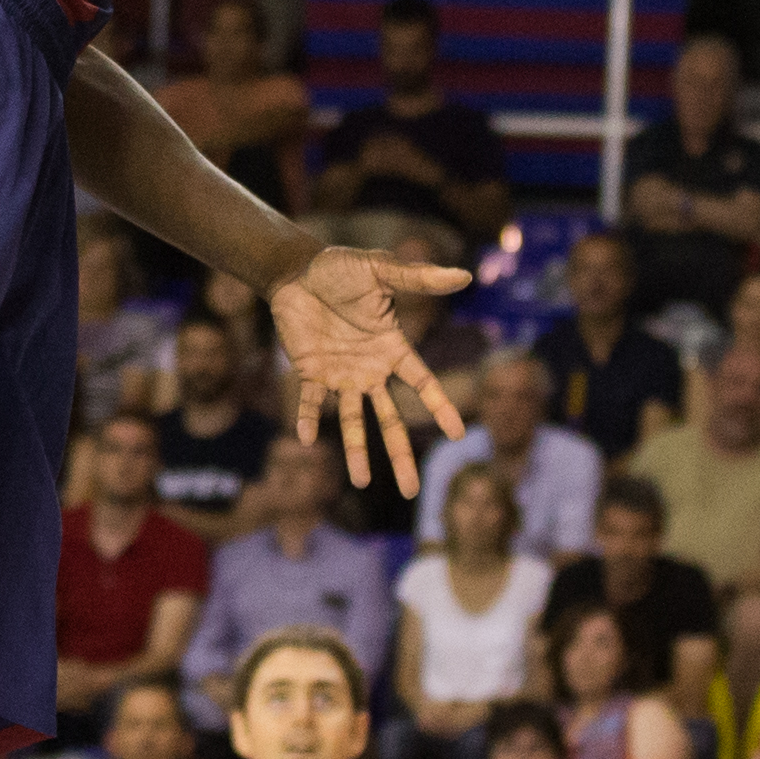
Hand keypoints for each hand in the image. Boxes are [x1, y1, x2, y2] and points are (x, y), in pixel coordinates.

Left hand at [270, 245, 474, 488]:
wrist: (296, 270)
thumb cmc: (340, 268)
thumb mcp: (380, 269)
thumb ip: (417, 277)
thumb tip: (464, 274)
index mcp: (392, 348)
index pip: (422, 383)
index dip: (440, 407)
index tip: (458, 434)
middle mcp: (370, 369)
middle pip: (390, 419)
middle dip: (400, 454)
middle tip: (412, 490)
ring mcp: (341, 375)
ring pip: (353, 420)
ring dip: (356, 451)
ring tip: (363, 483)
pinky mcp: (310, 372)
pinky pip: (310, 401)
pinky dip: (308, 419)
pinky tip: (305, 439)